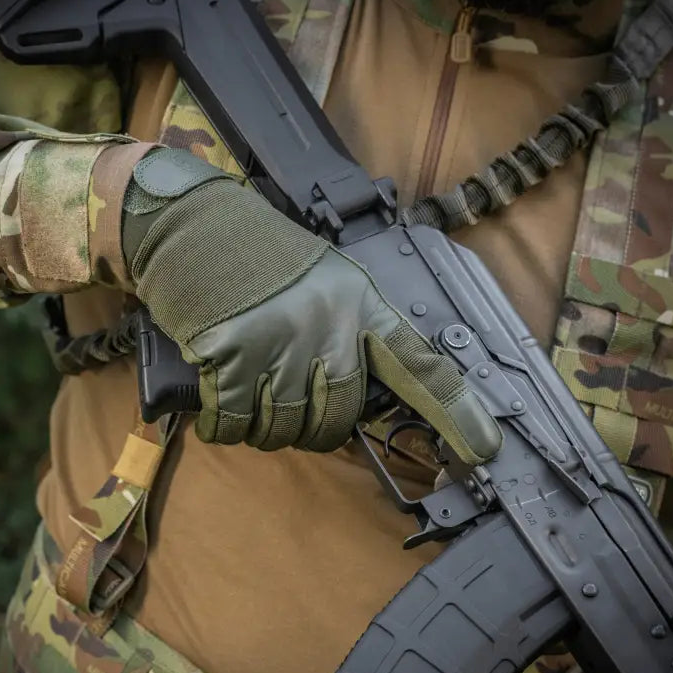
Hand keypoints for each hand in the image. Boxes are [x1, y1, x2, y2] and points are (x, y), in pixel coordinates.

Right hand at [123, 149, 500, 462]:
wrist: (190, 223)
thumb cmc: (253, 256)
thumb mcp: (320, 282)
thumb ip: (344, 335)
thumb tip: (347, 403)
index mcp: (359, 304)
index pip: (419, 365)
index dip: (456, 411)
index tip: (483, 449)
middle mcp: (328, 325)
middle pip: (337, 421)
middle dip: (311, 427)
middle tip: (284, 399)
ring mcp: (281, 340)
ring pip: (284, 429)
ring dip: (263, 425)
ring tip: (245, 386)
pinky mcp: (233, 354)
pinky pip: (235, 424)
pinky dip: (223, 424)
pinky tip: (216, 400)